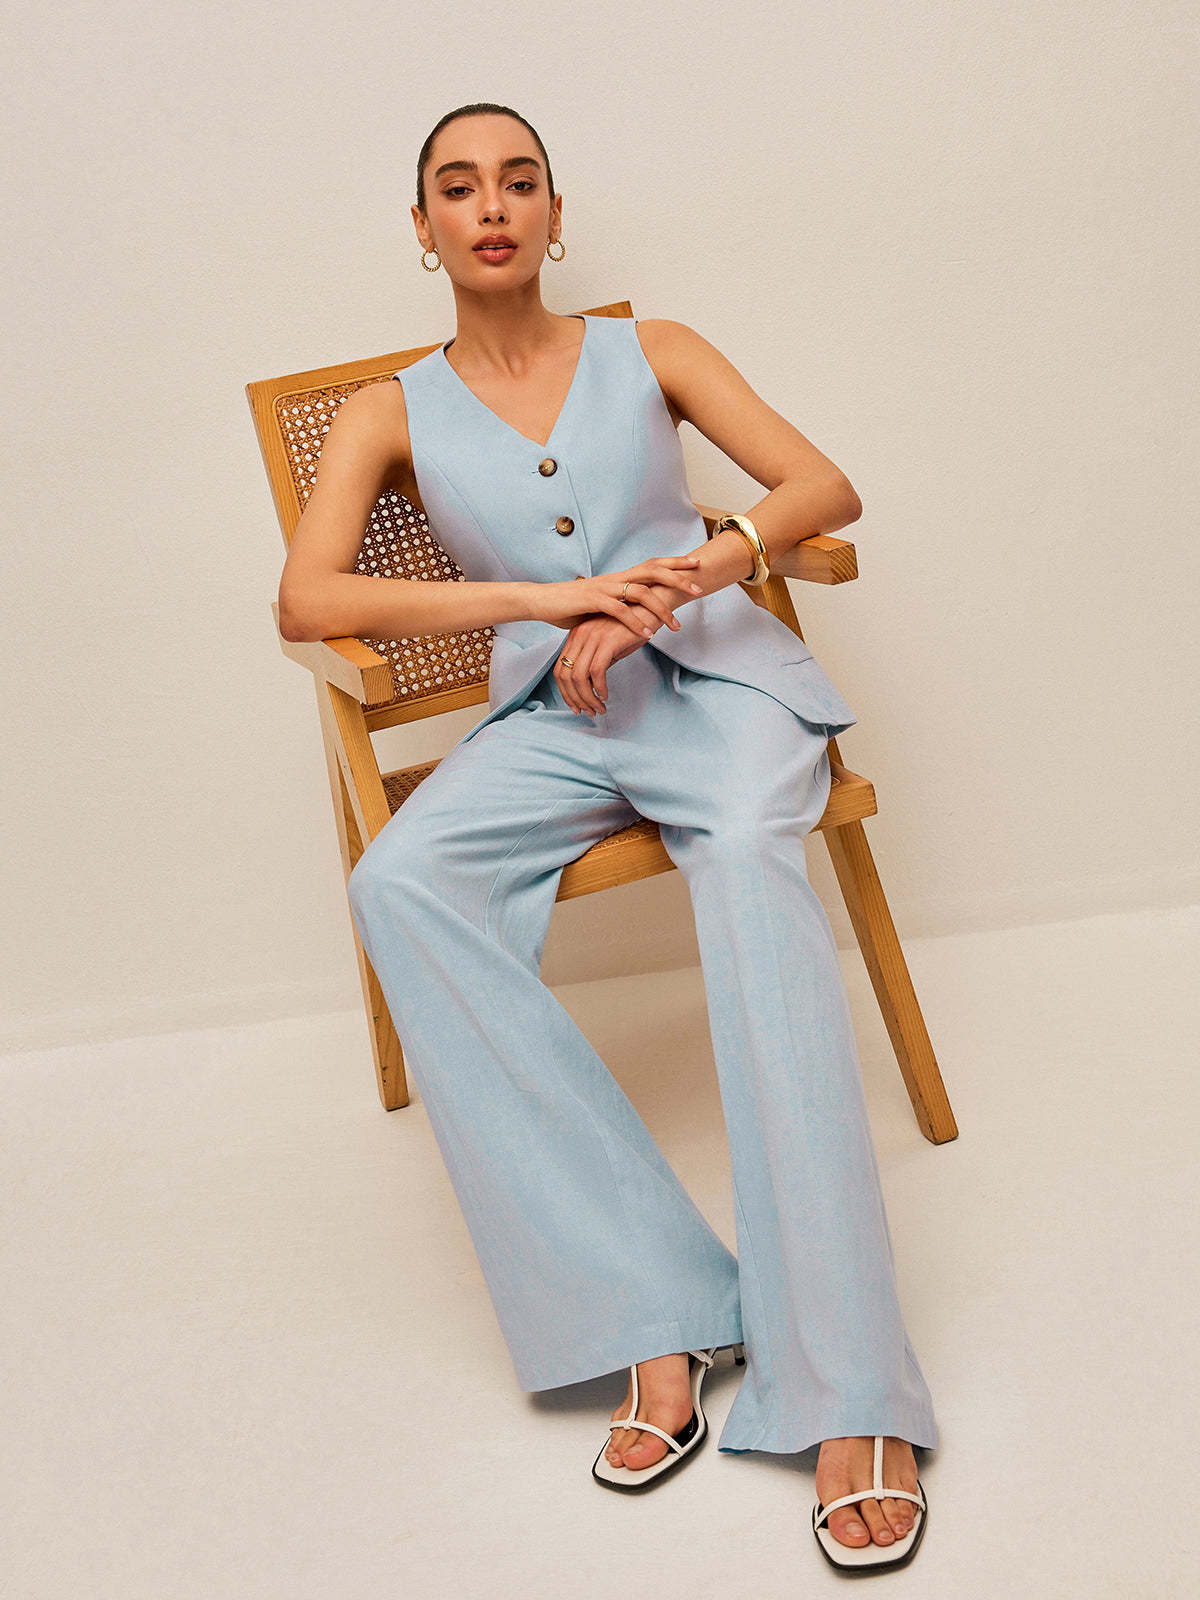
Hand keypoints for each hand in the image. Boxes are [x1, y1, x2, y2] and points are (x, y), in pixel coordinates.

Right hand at [531, 556, 704, 634]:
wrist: (542, 601)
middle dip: (678, 578)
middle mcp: (615, 578)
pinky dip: (635, 622)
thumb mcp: (602, 603)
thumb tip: (638, 611)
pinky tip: (647, 634)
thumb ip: (622, 604)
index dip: (675, 562)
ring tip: (675, 626)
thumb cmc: (572, 604)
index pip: (653, 564)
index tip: (696, 564)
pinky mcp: (592, 601)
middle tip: (698, 589)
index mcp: (620, 577)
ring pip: (641, 592)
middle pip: (653, 570)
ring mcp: (604, 588)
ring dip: (661, 609)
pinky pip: (619, 610)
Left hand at [552, 611, 657, 715]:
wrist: (651, 607)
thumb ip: (595, 662)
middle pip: (565, 675)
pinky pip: (596, 671)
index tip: (577, 706)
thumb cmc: (633, 626)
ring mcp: (592, 637)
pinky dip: (600, 688)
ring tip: (599, 708)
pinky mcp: (608, 641)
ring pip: (579, 677)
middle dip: (575, 699)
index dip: (566, 692)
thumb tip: (590, 687)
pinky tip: (606, 695)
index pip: (560, 669)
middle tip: (588, 712)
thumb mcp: (608, 644)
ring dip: (588, 698)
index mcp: (576, 636)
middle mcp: (580, 635)